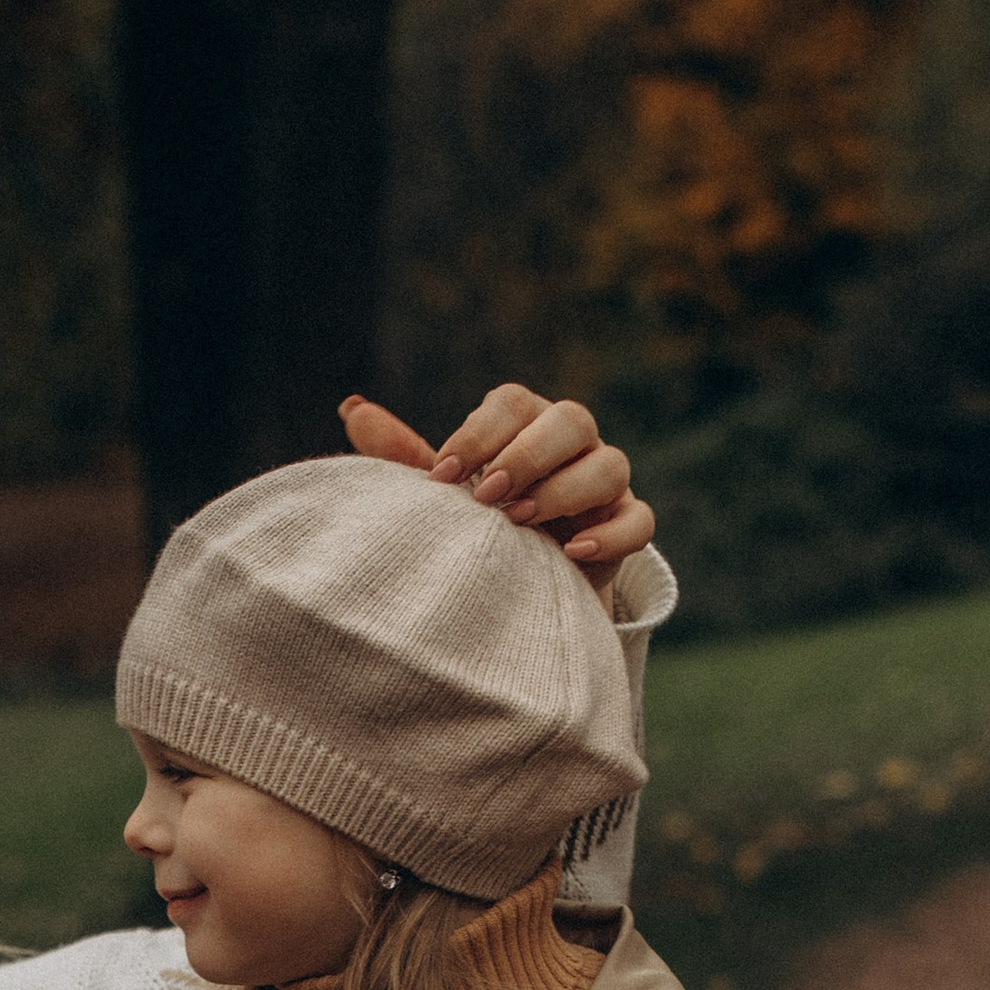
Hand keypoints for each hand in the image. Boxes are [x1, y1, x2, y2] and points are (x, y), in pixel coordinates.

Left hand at [340, 383, 655, 597]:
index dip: (478, 434)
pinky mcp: (625, 526)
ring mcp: (605, 484)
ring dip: (564, 490)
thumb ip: (404, 456)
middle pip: (571, 419)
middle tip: (487, 495)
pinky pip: (639, 522)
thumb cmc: (473, 524)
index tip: (441, 477)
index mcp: (523, 423)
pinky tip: (569, 553)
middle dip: (527, 454)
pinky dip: (610, 535)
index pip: (512, 403)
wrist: (515, 585)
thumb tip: (350, 406)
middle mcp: (571, 444)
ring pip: (610, 464)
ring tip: (519, 522)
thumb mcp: (439, 494)